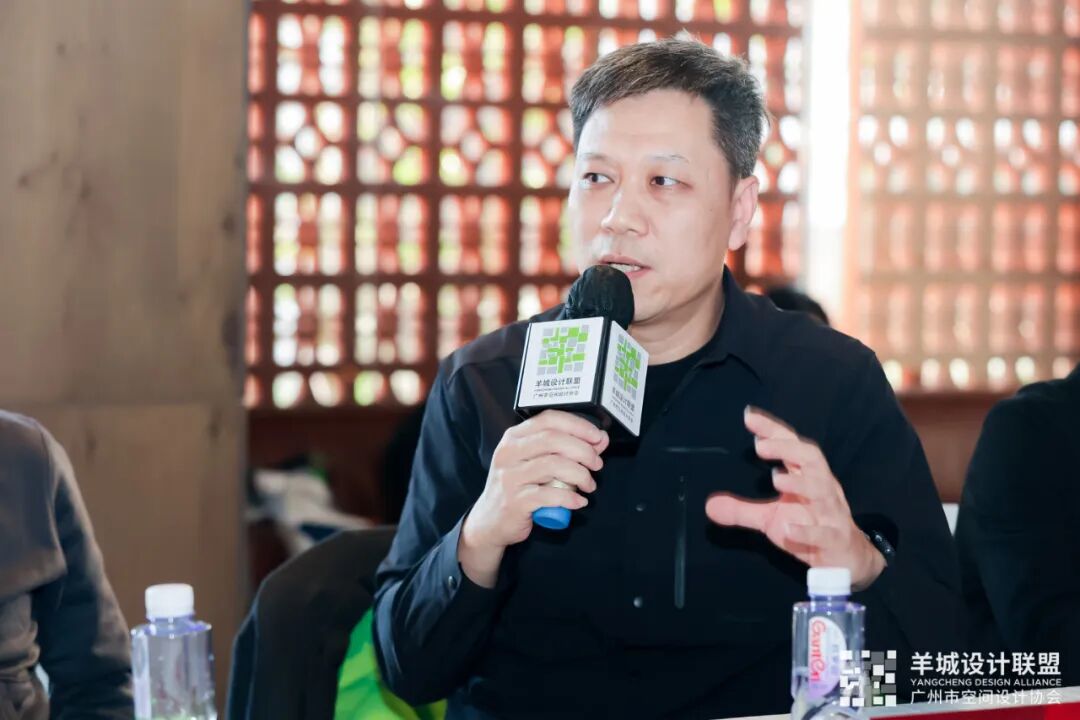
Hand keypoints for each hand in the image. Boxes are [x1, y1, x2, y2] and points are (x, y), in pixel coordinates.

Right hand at [459, 410, 607, 586]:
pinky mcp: (515, 501)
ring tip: (589, 484)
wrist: (490, 521)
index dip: (577, 425)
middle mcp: (509, 452)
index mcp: (514, 437)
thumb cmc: (517, 487)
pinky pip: (549, 495)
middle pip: (553, 440)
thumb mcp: (536, 462)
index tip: (597, 436)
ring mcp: (510, 476)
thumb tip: (599, 440)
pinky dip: (570, 498)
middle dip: (583, 450)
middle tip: (596, 464)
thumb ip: (566, 449)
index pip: (549, 419)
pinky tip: (579, 501)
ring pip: (554, 465)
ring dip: (580, 475)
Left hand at [704, 406, 884, 590]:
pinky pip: (825, 534)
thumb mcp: (771, 518)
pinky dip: (807, 531)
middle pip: (812, 459)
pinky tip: (789, 530)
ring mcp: (831, 513)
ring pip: (822, 492)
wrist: (847, 558)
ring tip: (775, 479)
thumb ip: (742, 510)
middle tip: (761, 446)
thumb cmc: (808, 526)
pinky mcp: (836, 540)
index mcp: (807, 477)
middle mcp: (822, 488)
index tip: (749, 416)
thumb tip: (709, 505)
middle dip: (788, 449)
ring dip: (799, 484)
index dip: (773, 430)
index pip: (792, 446)